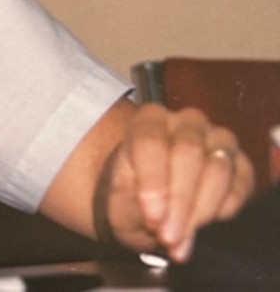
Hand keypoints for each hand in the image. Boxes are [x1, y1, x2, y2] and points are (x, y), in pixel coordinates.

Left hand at [100, 103, 253, 261]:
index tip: (152, 218)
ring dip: (200, 211)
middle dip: (179, 201)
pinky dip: (223, 211)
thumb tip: (164, 226)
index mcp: (148, 119)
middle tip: (168, 236)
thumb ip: (133, 205)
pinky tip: (203, 225)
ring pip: (218, 169)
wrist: (153, 198)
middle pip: (188, 153)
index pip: (151, 142)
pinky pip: (240, 186)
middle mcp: (187, 122)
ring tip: (181, 239)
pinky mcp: (241, 163)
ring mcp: (218, 139)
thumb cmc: (131, 193)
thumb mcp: (118, 198)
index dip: (153, 183)